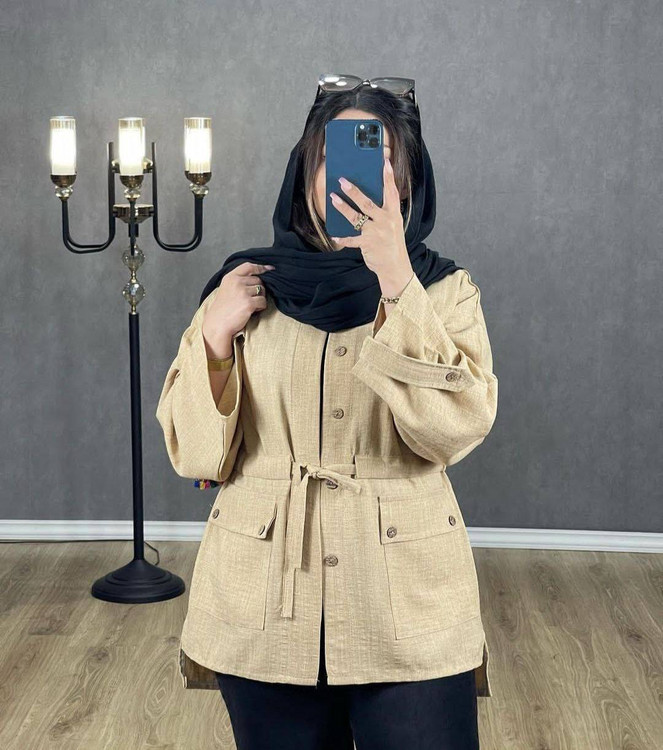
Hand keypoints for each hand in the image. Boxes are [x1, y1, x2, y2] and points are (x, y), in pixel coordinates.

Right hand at [202, 261, 273, 350]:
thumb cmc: (222, 309)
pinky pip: (263, 301)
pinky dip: (261, 307)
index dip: (260, 267)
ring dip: (260, 298)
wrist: (217, 324)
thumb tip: (257, 276)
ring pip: (262, 291)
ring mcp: (243, 292)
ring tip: (249, 305)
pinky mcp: (249, 303)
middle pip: (258, 280)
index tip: (269, 269)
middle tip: (250, 299)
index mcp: (230, 277)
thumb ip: (238, 280)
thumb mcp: (226, 288)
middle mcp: (237, 282)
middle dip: (258, 289)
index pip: (249, 266)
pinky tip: (252, 311)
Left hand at [329, 157, 413, 296]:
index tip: (385, 162)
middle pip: (368, 203)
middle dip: (354, 191)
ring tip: (333, 198)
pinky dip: (343, 238)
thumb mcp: (393, 225)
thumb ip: (383, 212)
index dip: (388, 177)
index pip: (392, 192)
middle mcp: (386, 221)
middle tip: (343, 180)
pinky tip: (335, 236)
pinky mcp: (367, 244)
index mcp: (393, 214)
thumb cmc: (392, 243)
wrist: (396, 267)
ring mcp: (376, 233)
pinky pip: (351, 239)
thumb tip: (365, 199)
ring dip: (343, 207)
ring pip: (356, 217)